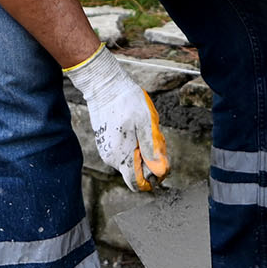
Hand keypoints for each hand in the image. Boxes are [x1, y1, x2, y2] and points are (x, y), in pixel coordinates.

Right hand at [64, 44, 167, 190]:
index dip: (152, 180)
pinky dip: (133, 143)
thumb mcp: (145, 122)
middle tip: (156, 139)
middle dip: (149, 160)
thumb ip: (151, 148)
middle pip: (135, 170)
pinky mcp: (105, 141)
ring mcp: (106, 149)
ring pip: (130, 159)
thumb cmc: (126, 101)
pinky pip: (123, 150)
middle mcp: (111, 158)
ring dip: (141, 150)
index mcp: (121, 156)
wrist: (104, 85)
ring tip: (144, 129)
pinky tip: (135, 126)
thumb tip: (158, 170)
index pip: (136, 183)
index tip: (162, 167)